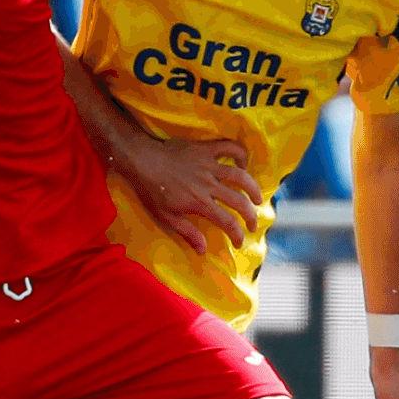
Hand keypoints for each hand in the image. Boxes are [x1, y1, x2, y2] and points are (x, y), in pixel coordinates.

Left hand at [116, 135, 261, 253]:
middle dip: (251, 216)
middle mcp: (209, 184)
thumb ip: (187, 232)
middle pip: (239, 201)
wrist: (141, 159)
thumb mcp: (165, 217)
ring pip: (240, 176)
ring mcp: (208, 164)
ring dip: (252, 188)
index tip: (239, 242)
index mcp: (200, 203)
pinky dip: (240, 153)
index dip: (237, 234)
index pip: (227, 222)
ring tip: (257, 198)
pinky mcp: (205, 148)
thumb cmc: (150, 190)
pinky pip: (229, 147)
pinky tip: (243, 163)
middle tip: (252, 224)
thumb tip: (203, 250)